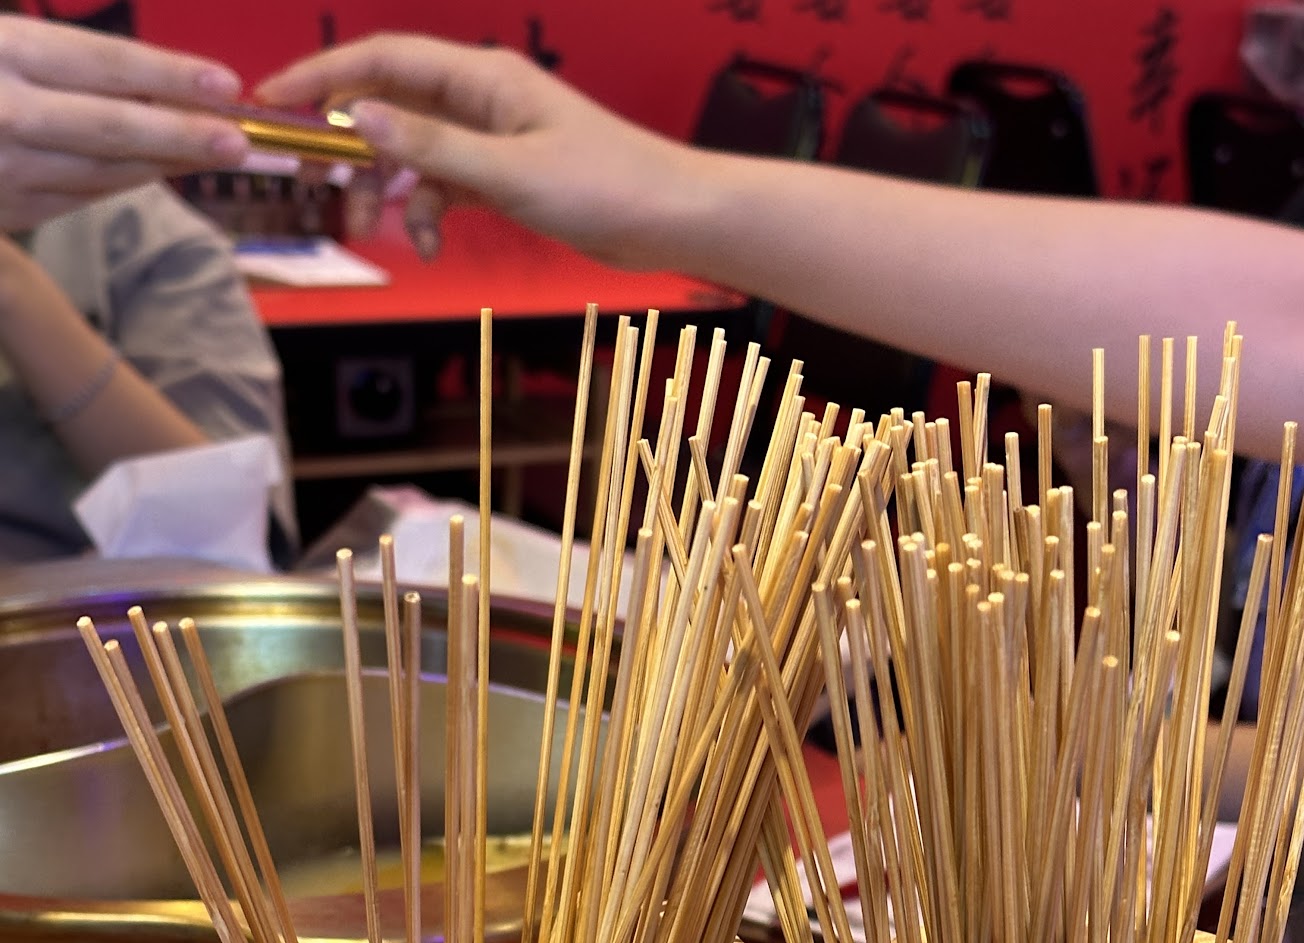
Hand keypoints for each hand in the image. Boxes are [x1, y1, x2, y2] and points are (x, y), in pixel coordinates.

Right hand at [0, 15, 249, 230]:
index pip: (107, 64)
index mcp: (6, 51)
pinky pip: (84, 194)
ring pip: (106, 169)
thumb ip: (73, 63)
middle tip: (238, 141)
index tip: (226, 84)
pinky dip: (130, 179)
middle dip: (185, 134)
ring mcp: (6, 166)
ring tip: (217, 153)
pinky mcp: (9, 207)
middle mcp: (6, 112)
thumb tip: (164, 90)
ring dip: (168, 162)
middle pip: (115, 126)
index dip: (172, 76)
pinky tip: (166, 167)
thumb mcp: (8, 44)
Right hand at [257, 33, 695, 268]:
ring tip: (373, 227)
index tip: (273, 102)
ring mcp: (490, 139)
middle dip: (350, 146)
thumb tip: (359, 119)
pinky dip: (427, 212)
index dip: (324, 76)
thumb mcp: (510, 172)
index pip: (384, 59)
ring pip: (412, 153)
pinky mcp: (502, 177)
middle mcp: (481, 101)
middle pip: (389, 107)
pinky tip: (429, 243)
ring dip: (387, 189)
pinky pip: (442, 186)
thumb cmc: (607, 185)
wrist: (670, 220)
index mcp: (482, 79)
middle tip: (320, 184)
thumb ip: (432, 148)